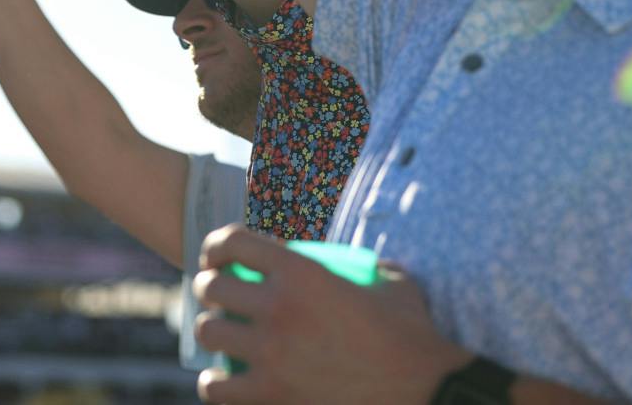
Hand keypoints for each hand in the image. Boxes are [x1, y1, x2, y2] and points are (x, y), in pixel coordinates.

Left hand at [191, 226, 470, 403]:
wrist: (423, 392)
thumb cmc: (412, 337)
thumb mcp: (392, 282)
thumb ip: (365, 265)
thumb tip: (358, 261)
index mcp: (302, 272)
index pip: (233, 241)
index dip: (216, 244)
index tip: (217, 256)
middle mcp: (278, 308)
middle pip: (212, 288)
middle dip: (208, 287)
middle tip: (219, 296)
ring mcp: (271, 355)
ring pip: (208, 333)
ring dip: (211, 331)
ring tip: (222, 335)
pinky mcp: (270, 397)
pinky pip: (216, 388)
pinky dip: (214, 382)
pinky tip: (222, 380)